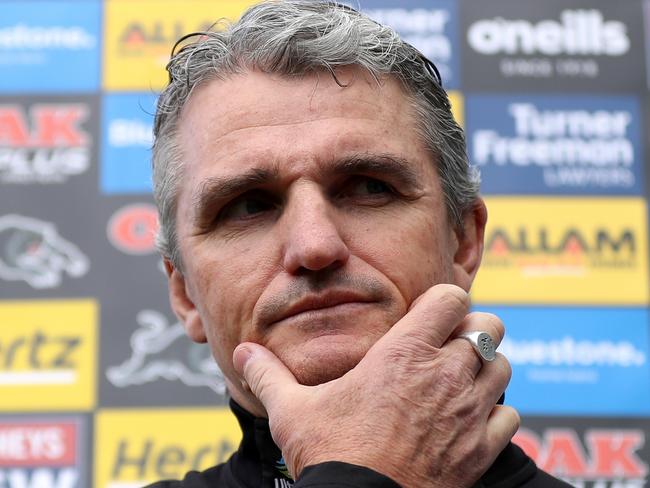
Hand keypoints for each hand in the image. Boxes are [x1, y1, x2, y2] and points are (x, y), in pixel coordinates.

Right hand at [233, 284, 518, 486]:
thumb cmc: (332, 456)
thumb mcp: (292, 411)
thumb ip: (269, 375)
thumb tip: (243, 353)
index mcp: (404, 353)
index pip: (451, 298)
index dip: (444, 301)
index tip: (429, 314)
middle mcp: (444, 374)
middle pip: (487, 325)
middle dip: (472, 330)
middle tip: (448, 345)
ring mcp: (468, 411)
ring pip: (502, 367)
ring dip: (484, 370)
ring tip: (458, 382)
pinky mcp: (480, 448)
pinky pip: (508, 416)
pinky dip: (494, 415)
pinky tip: (469, 422)